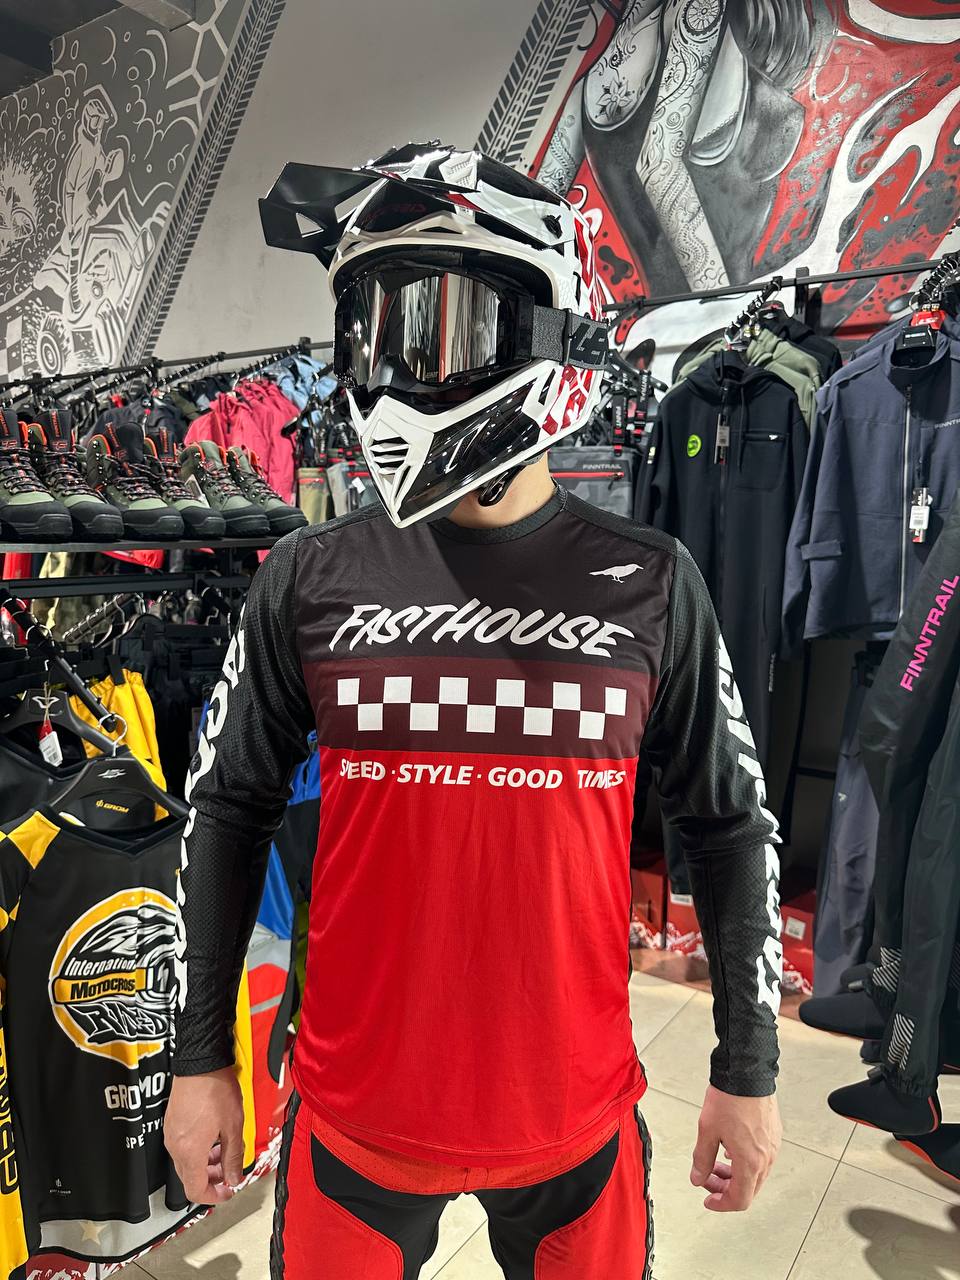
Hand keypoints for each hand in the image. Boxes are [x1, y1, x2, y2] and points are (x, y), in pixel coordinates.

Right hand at [164, 1069, 244, 1204]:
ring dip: (205, 1165)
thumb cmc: (216, 1089)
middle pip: (189, 1178)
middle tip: (229, 1174)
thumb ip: (233, 1157)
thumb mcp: (233, 1126)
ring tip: (224, 1154)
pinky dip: (197, 1151)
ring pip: (186, 1162)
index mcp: (189, 1152)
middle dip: (211, 1180)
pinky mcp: (171, 1123)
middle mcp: (175, 1146)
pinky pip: (182, 1147)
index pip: (195, 1190)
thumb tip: (235, 1179)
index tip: (227, 1192)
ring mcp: (171, 1134)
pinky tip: (213, 1139)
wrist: (200, 1062)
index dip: (213, 1197)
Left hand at [690, 1085, 780, 1211]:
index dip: (721, 1204)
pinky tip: (729, 1148)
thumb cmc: (729, 1098)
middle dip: (725, 1188)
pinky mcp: (774, 1135)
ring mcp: (772, 1146)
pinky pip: (761, 1159)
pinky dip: (744, 1162)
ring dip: (734, 1175)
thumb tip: (697, 1178)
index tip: (708, 1200)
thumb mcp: (707, 1130)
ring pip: (755, 1175)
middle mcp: (766, 1158)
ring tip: (715, 1161)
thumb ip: (702, 1159)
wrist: (747, 1072)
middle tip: (706, 1178)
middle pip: (748, 1189)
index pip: (740, 1200)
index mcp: (750, 1162)